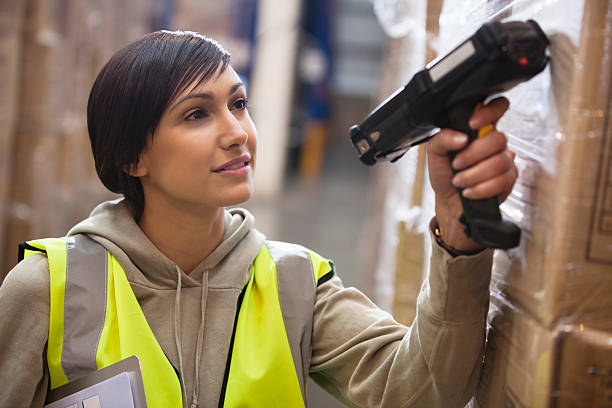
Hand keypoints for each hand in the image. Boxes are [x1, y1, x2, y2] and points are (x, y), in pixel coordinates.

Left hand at [427, 97, 517, 251]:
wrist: (449, 202)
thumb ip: (443, 138)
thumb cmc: (444, 173)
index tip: (473, 124)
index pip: (498, 107)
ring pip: (500, 162)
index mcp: (479, 129)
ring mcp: (505, 160)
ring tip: (459, 181)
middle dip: (473, 155)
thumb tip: (462, 138)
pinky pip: (502, 181)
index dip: (490, 111)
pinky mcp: (509, 180)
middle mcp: (495, 142)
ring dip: (474, 174)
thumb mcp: (435, 152)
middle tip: (457, 164)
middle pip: (499, 138)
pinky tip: (469, 191)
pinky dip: (481, 188)